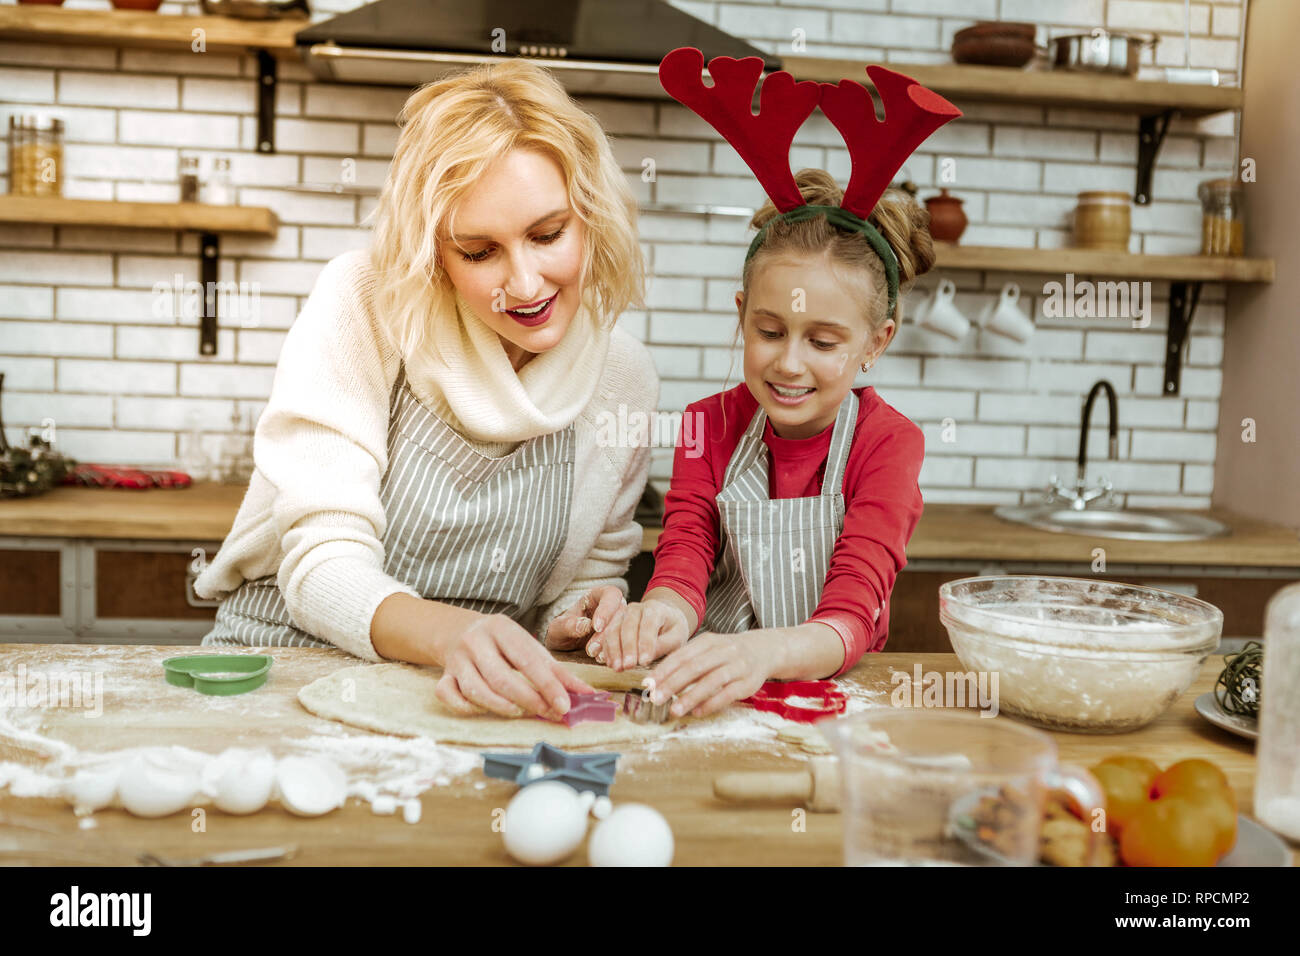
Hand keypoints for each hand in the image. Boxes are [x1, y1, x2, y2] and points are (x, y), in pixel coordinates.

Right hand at [437, 613, 593, 718]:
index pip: (527, 659)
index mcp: (501, 628)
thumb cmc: (502, 642)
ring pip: (476, 690)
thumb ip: (556, 670)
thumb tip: (588, 694)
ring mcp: (457, 659)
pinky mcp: (443, 675)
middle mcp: (476, 641)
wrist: (458, 629)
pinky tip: (486, 710)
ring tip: (521, 712)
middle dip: (528, 700)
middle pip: (501, 678)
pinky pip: (448, 696)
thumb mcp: (527, 645)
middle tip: (548, 713)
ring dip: (501, 707)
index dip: (547, 684)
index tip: (564, 705)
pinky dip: (467, 708)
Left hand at [543, 586, 626, 649]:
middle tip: (592, 650)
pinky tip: (604, 660)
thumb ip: (568, 625)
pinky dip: (617, 654)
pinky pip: (625, 644)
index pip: (610, 595)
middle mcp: (612, 607)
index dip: (606, 609)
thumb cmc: (561, 631)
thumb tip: (585, 625)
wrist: (564, 647)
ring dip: (613, 646)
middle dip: (608, 633)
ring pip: (625, 630)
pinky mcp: (621, 639)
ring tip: (597, 657)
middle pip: (621, 614)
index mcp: (597, 596)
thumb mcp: (557, 628)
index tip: (596, 627)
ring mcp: (619, 623)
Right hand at [588, 599, 689, 670]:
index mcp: (655, 608)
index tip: (644, 661)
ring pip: (614, 630)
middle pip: (628, 626)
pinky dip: (608, 650)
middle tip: (628, 666)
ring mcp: (622, 614)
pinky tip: (610, 664)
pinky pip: (607, 636)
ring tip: (618, 667)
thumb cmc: (672, 629)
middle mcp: (636, 608)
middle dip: (627, 648)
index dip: (645, 644)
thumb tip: (646, 659)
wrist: (664, 618)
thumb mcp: (677, 637)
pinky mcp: (614, 623)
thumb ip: (664, 645)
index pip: (648, 625)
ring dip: (614, 650)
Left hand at [645, 632, 774, 717]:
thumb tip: (658, 679)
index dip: (664, 670)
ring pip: (711, 681)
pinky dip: (711, 703)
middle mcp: (723, 651)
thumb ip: (687, 660)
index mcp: (708, 641)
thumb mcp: (709, 647)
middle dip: (672, 683)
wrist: (764, 650)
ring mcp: (737, 666)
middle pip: (694, 667)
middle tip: (655, 698)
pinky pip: (727, 694)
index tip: (648, 683)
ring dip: (690, 696)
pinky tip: (697, 712)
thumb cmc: (728, 652)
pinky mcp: (748, 683)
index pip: (682, 655)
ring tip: (674, 710)